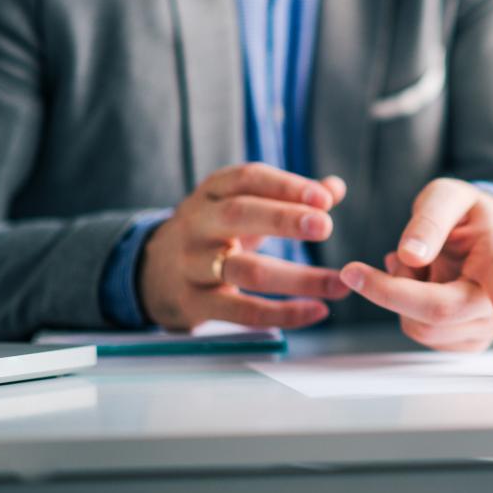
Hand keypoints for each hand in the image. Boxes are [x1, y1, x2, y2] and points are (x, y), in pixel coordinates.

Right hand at [140, 163, 350, 329]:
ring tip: (340, 283)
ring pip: (246, 270)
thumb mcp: (241, 206)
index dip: (286, 186)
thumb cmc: (213, 233)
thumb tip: (335, 187)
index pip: (247, 179)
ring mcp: (193, 265)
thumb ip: (288, 197)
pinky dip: (284, 313)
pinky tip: (317, 311)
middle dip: (283, 219)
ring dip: (299, 279)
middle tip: (325, 226)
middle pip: (238, 215)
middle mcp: (198, 224)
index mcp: (212, 193)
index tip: (325, 198)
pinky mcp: (195, 303)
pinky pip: (243, 312)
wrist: (152, 273)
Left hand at [339, 178, 492, 374]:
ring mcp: (482, 329)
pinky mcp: (463, 343)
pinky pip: (418, 334)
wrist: (481, 236)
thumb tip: (410, 256)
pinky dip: (406, 308)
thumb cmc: (468, 217)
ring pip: (420, 327)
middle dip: (390, 289)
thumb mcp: (449, 196)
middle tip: (366, 266)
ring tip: (416, 265)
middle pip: (437, 311)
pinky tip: (422, 284)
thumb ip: (430, 219)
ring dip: (401, 294)